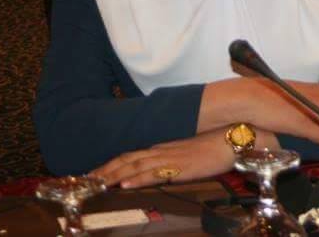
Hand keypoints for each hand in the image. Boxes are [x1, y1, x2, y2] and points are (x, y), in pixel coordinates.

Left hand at [90, 128, 279, 187]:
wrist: (232, 135)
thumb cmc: (213, 141)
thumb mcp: (190, 149)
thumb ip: (174, 156)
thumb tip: (163, 165)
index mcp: (163, 146)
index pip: (131, 155)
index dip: (112, 163)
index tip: (96, 172)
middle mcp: (162, 150)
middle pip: (127, 159)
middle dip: (106, 169)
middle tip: (86, 179)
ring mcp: (170, 157)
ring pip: (135, 166)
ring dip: (114, 174)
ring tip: (96, 181)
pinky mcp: (180, 166)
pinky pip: (154, 173)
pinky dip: (137, 178)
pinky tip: (124, 184)